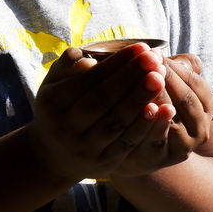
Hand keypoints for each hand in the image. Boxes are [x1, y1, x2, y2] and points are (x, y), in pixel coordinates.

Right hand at [26, 45, 169, 181]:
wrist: (53, 157)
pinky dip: (143, 126)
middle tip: (154, 59)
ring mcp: (84, 148)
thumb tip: (88, 58)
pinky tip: (160, 108)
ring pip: (116, 122)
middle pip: (102, 99)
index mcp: (52, 103)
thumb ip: (69, 65)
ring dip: (139, 99)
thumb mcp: (54, 84)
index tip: (141, 47)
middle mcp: (65, 128)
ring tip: (159, 78)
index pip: (88, 79)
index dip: (116, 63)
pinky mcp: (104, 164)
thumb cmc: (59, 108)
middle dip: (130, 77)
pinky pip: (127, 143)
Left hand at [111, 53, 212, 176]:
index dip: (175, 66)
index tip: (154, 51)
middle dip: (168, 78)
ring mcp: (187, 144)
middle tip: (148, 61)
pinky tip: (143, 107)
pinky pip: (160, 138)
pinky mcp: (167, 157)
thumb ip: (167, 69)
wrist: (139, 148)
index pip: (195, 81)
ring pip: (175, 118)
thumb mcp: (164, 85)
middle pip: (186, 98)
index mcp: (205, 105)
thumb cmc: (153, 105)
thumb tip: (156, 51)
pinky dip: (153, 122)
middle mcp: (202, 127)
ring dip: (161, 97)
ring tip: (147, 79)